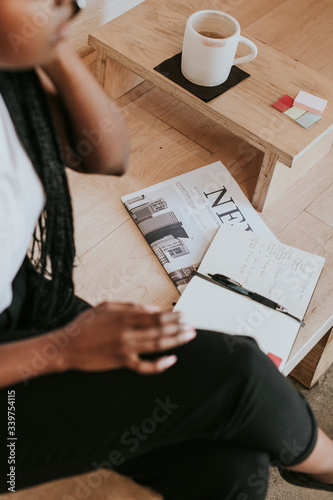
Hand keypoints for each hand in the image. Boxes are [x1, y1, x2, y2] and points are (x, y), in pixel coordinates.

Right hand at [59, 302, 195, 374]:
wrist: (67, 346)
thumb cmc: (85, 324)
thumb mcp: (106, 307)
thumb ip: (131, 306)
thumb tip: (154, 309)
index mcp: (124, 317)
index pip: (156, 316)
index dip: (172, 316)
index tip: (183, 315)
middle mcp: (127, 333)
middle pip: (160, 330)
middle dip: (179, 328)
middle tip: (191, 326)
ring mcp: (126, 349)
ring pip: (157, 345)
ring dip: (176, 341)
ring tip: (188, 337)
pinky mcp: (122, 362)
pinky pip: (145, 366)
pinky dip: (160, 365)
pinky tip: (171, 360)